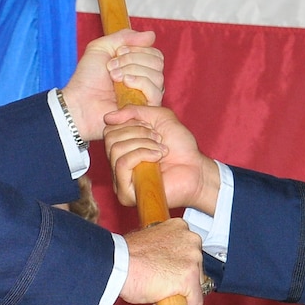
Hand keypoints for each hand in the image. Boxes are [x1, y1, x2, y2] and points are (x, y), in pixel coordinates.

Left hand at [61, 29, 164, 142]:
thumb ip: (124, 37)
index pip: (154, 52)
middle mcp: (146, 80)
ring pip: (157, 75)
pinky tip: (125, 84)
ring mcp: (147, 96)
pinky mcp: (146, 109)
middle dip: (132, 59)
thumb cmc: (87, 78)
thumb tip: (151, 35)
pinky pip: (156, 92)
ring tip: (114, 78)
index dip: (137, 49)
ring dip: (132, 71)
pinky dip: (140, 83)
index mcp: (138, 66)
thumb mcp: (101, 48)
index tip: (117, 53)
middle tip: (111, 67)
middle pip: (158, 62)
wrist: (80, 102)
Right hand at [101, 105, 219, 215]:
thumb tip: (107, 117)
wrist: (196, 168)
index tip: (152, 128)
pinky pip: (122, 164)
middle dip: (138, 132)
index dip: (131, 123)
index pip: (109, 130)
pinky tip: (157, 158)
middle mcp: (117, 165)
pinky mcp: (126, 193)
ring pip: (116, 150)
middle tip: (158, 139)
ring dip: (143, 144)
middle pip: (110, 138)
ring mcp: (120, 181)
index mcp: (122, 148)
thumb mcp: (159, 117)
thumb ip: (134, 111)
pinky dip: (141, 154)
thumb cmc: (181, 146)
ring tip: (161, 150)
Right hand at [120, 219, 205, 304]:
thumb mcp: (148, 241)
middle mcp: (191, 240)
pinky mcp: (190, 279)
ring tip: (161, 290)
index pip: (189, 251)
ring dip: (182, 291)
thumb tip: (163, 260)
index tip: (169, 270)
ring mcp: (192, 259)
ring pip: (197, 284)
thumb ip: (162, 248)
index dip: (178, 264)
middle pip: (196, 267)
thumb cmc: (125, 255)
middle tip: (162, 282)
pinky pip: (195, 302)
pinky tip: (169, 304)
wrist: (117, 264)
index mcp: (179, 227)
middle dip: (182, 277)